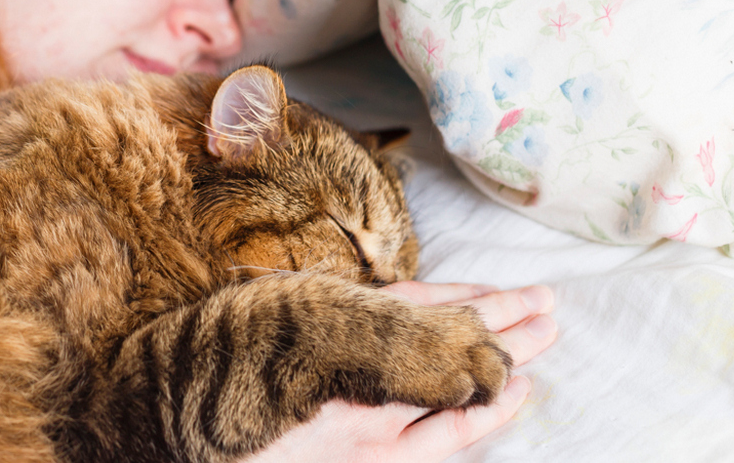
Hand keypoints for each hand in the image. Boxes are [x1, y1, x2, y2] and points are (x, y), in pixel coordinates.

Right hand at [244, 282, 556, 462]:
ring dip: (503, 353)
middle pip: (443, 334)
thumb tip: (385, 306)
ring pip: (455, 377)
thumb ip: (332, 314)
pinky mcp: (370, 455)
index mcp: (329, 322)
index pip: (414, 302)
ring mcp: (369, 415)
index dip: (461, 294)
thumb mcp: (276, 319)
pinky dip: (481, 412)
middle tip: (546, 302)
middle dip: (497, 317)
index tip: (498, 287)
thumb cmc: (219, 368)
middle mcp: (355, 363)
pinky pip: (443, 433)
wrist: (185, 422)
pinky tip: (516, 392)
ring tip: (548, 330)